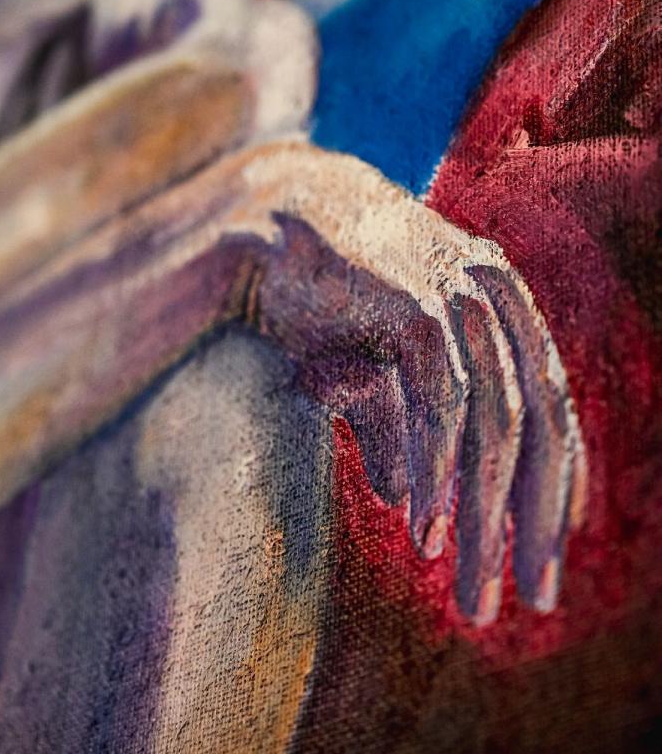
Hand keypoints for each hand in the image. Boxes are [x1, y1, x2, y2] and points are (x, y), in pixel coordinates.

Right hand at [240, 145, 587, 625]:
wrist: (263, 221)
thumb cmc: (318, 293)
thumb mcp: (370, 365)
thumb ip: (397, 425)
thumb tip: (409, 502)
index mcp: (499, 298)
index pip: (551, 404)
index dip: (557, 479)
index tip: (548, 547)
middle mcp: (493, 292)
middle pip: (538, 421)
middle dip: (535, 518)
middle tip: (531, 598)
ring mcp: (459, 291)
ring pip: (498, 422)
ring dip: (485, 514)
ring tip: (469, 589)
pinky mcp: (416, 301)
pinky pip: (445, 403)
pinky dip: (438, 470)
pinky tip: (423, 529)